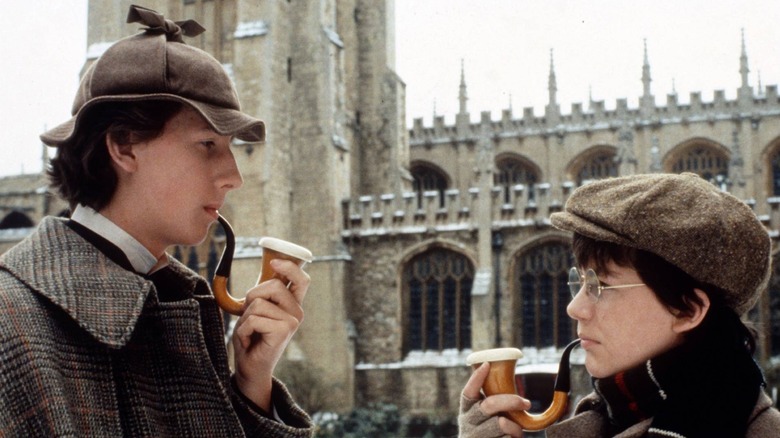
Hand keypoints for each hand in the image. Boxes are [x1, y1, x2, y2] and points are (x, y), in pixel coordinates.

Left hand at [231, 258, 309, 410]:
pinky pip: (254, 318)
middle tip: (249, 314)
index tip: (275, 263)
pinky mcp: (283, 331)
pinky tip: (248, 340)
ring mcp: (292, 321)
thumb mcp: (255, 310)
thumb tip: (259, 272)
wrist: (250, 368)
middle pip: (274, 286)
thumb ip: (261, 293)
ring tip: (250, 331)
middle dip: (253, 295)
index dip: (290, 267)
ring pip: (259, 303)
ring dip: (245, 317)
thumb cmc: (251, 337)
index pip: (302, 279)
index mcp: (292, 304)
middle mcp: (296, 311)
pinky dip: (243, 329)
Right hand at [462, 362, 530, 437]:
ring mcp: (475, 435)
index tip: (487, 364)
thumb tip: (505, 379)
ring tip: (518, 431)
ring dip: (515, 427)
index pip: (468, 391)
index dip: (476, 378)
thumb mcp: (482, 414)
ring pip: (501, 424)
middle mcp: (468, 421)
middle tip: (526, 402)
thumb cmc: (485, 429)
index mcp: (467, 408)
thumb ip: (490, 401)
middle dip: (511, 401)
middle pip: (489, 405)